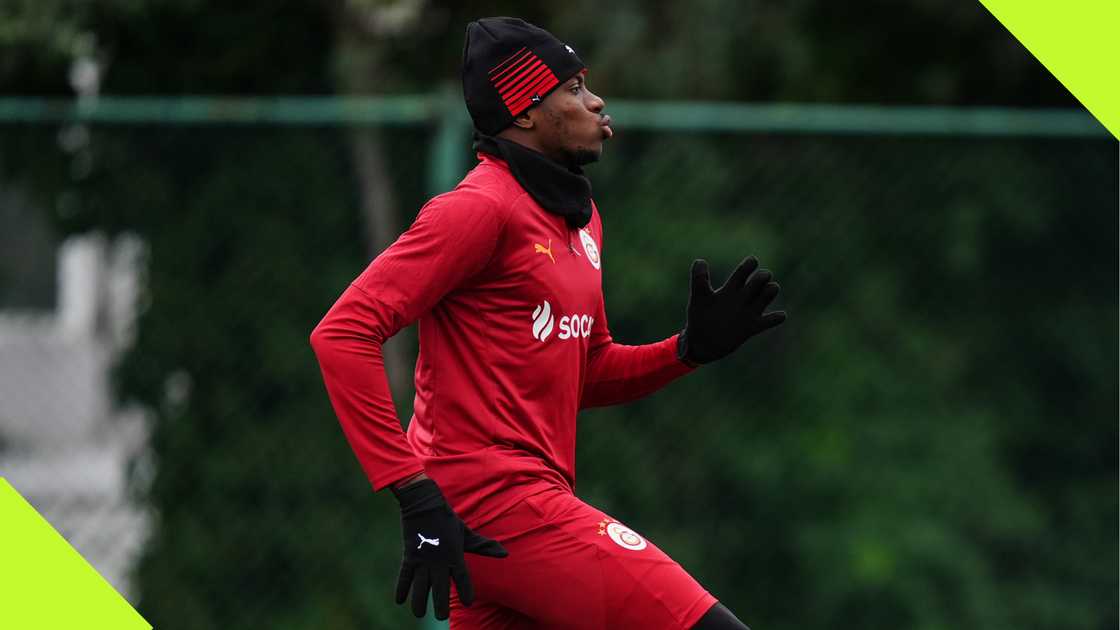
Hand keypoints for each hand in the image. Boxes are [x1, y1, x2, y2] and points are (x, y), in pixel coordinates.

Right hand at [392, 478, 507, 619]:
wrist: (424, 504)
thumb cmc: (448, 520)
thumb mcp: (466, 533)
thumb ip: (483, 547)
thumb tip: (505, 554)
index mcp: (455, 554)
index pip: (462, 577)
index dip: (466, 590)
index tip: (469, 603)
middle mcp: (439, 560)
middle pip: (440, 587)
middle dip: (440, 604)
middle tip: (441, 617)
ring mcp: (423, 559)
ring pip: (420, 585)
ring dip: (419, 601)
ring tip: (419, 613)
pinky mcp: (409, 556)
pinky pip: (404, 575)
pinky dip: (401, 588)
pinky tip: (399, 601)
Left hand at [678, 256, 785, 364]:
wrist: (701, 343)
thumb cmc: (699, 318)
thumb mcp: (699, 298)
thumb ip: (699, 279)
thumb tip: (700, 260)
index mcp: (730, 288)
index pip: (744, 271)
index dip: (749, 264)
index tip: (752, 262)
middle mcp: (741, 297)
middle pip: (760, 279)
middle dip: (762, 276)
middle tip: (758, 281)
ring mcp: (748, 312)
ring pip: (768, 295)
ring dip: (771, 292)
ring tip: (765, 295)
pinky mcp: (752, 327)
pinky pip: (771, 320)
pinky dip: (777, 318)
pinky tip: (777, 316)